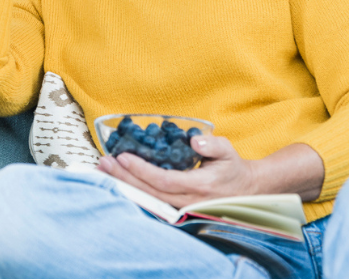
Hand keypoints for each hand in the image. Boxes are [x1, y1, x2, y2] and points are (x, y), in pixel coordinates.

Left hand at [96, 135, 258, 208]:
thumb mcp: (227, 150)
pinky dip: (132, 190)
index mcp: (200, 186)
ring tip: (104, 170)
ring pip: (147, 199)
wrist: (245, 190)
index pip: (165, 180)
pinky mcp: (176, 208)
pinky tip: (117, 180)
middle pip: (150, 193)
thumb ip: (212, 145)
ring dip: (124, 185)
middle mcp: (188, 200)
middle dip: (124, 178)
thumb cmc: (233, 167)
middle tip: (104, 163)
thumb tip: (195, 140)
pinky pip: (151, 201)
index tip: (124, 157)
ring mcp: (181, 207)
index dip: (142, 170)